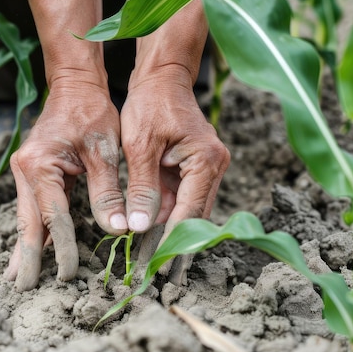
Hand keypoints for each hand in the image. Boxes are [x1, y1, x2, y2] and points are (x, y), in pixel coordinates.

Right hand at [4, 81, 124, 290]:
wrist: (74, 85)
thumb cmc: (92, 112)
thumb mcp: (105, 151)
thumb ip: (108, 191)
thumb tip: (117, 229)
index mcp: (40, 165)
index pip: (53, 217)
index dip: (62, 248)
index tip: (70, 274)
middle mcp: (26, 170)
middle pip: (27, 222)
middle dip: (27, 257)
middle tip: (22, 288)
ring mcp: (26, 172)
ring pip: (25, 217)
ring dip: (24, 247)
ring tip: (16, 276)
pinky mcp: (33, 173)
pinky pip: (31, 207)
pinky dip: (31, 229)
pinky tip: (27, 248)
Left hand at [121, 66, 230, 282]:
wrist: (162, 78)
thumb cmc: (149, 104)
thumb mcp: (140, 145)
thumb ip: (141, 187)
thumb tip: (138, 227)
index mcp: (205, 161)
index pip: (189, 212)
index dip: (172, 241)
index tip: (158, 266)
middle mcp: (214, 167)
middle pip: (194, 216)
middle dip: (173, 244)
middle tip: (155, 274)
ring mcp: (207, 168)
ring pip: (188, 211)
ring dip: (168, 234)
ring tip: (149, 262)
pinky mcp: (194, 169)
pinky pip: (182, 199)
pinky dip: (166, 217)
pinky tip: (150, 237)